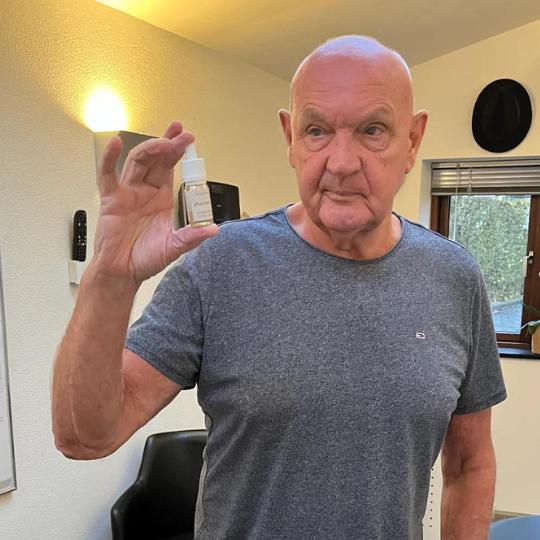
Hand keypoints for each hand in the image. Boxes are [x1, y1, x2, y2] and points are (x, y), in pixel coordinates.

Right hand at [91, 122, 218, 283]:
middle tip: (181, 134)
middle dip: (168, 144)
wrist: (123, 273)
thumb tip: (213, 229)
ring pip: (136, 162)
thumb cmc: (145, 259)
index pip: (170, 167)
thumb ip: (192, 236)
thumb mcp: (174, 247)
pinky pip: (107, 176)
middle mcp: (145, 191)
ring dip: (149, 149)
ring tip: (162, 142)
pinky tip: (115, 144)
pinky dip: (108, 159)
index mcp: (162, 198)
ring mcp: (127, 193)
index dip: (178, 152)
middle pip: (155, 159)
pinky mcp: (111, 200)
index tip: (189, 140)